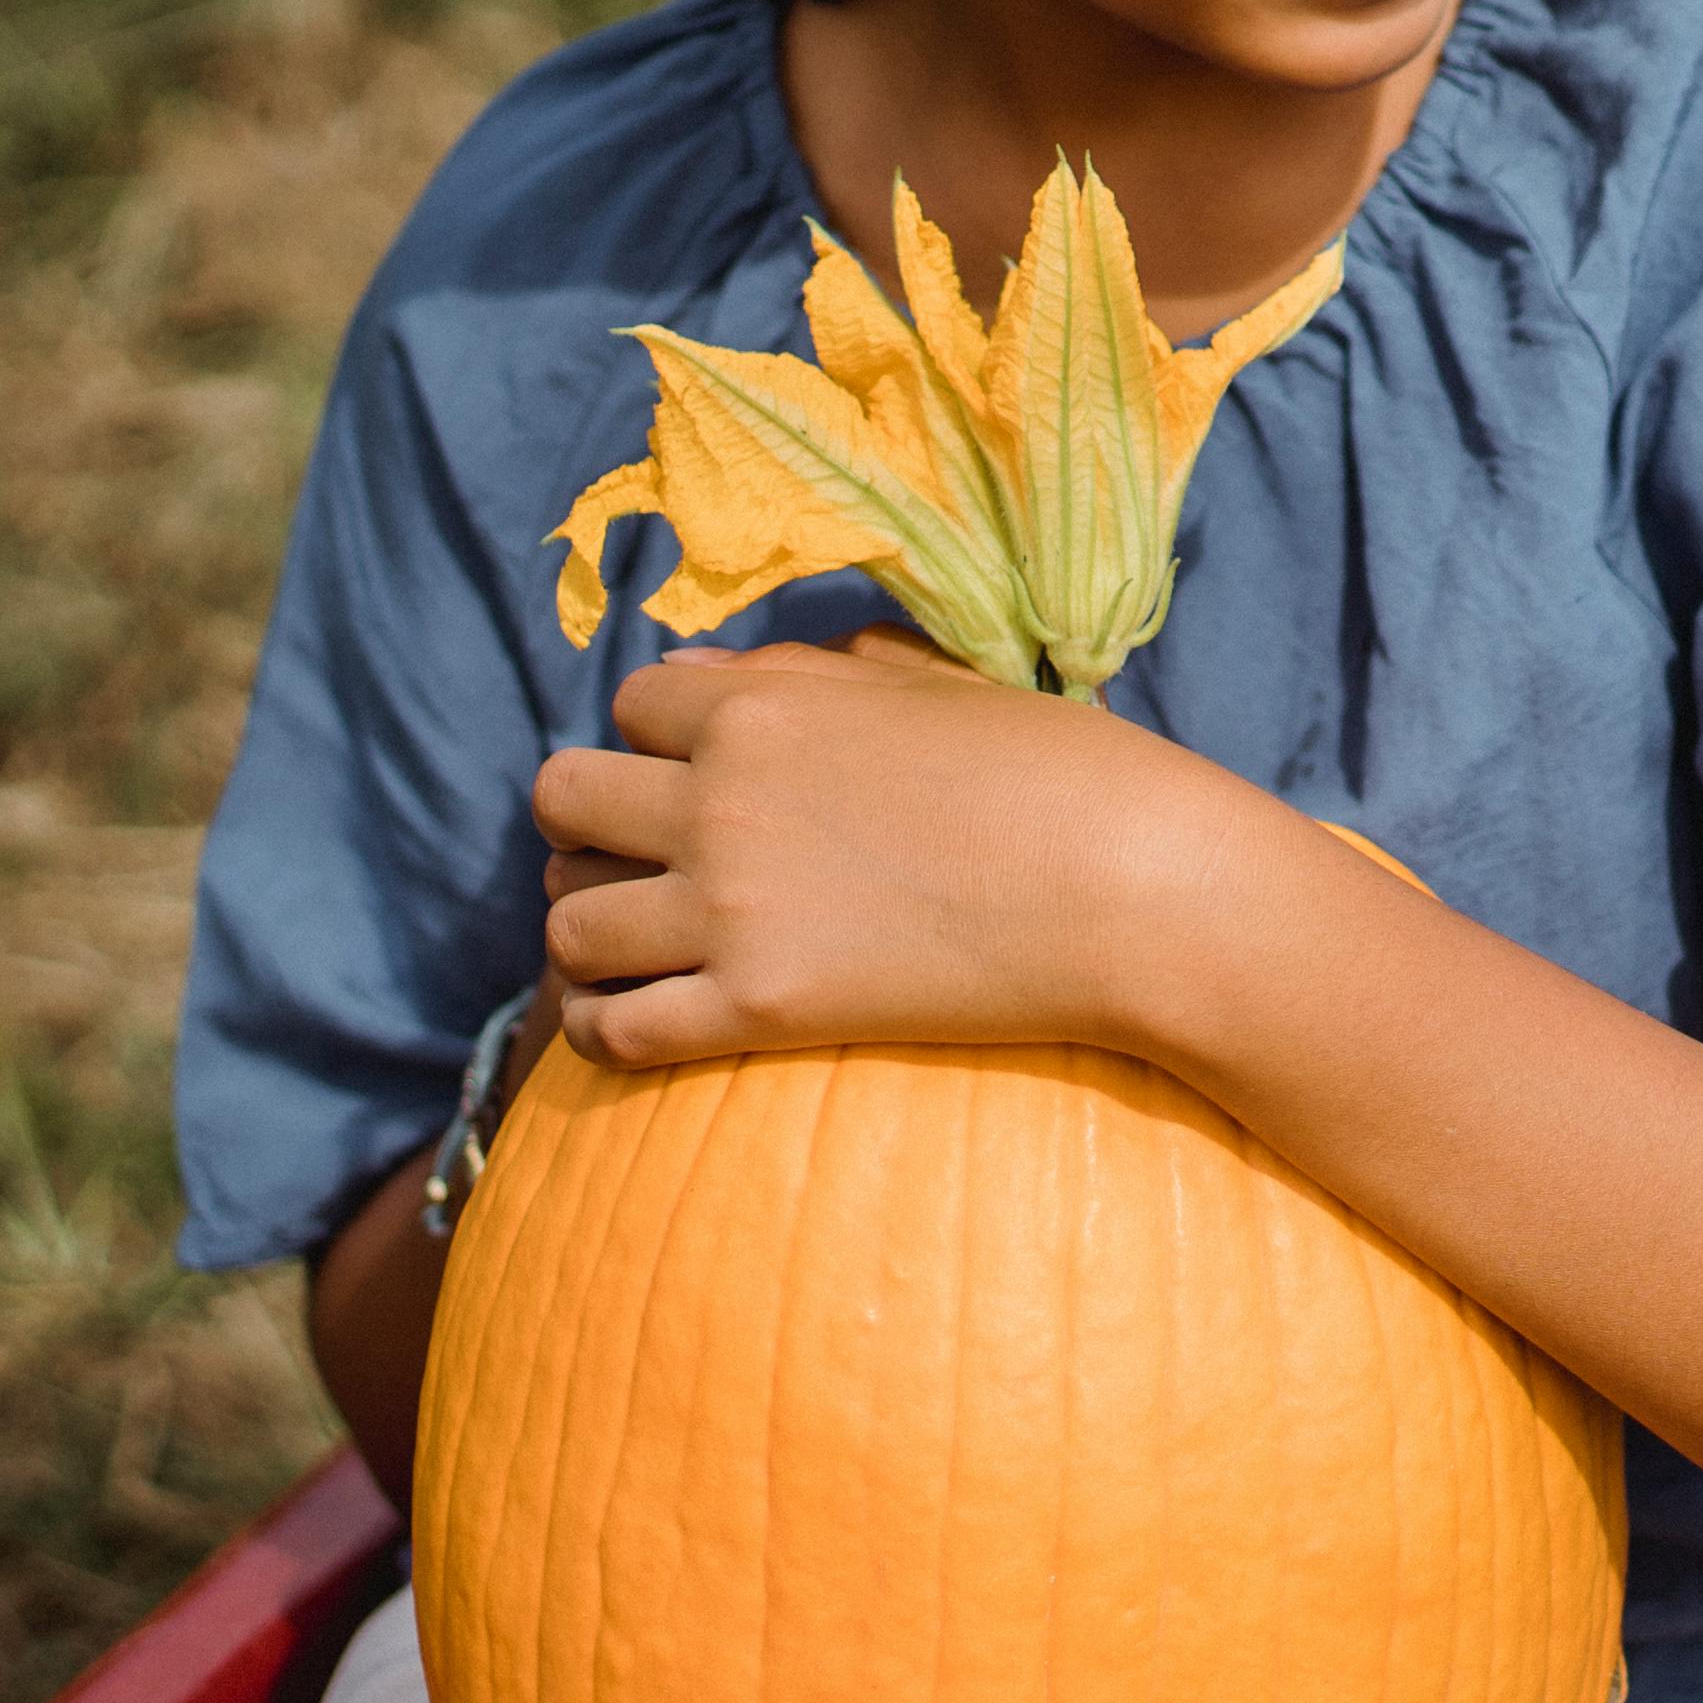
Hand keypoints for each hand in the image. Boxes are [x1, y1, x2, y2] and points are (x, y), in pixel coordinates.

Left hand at [525, 632, 1277, 1069]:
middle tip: (648, 858)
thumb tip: (702, 671)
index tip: (704, 774)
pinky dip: (606, 1030)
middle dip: (590, 825)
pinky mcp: (761, 1010)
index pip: (630, 704)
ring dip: (592, 932)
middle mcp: (724, 800)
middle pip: (561, 800)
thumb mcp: (938, 688)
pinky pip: (613, 1032)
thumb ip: (809, 672)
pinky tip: (643, 1022)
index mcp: (766, 706)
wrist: (1141, 894)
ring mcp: (733, 911)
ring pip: (567, 921)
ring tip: (642, 948)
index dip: (660, 738)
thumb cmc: (1068, 775)